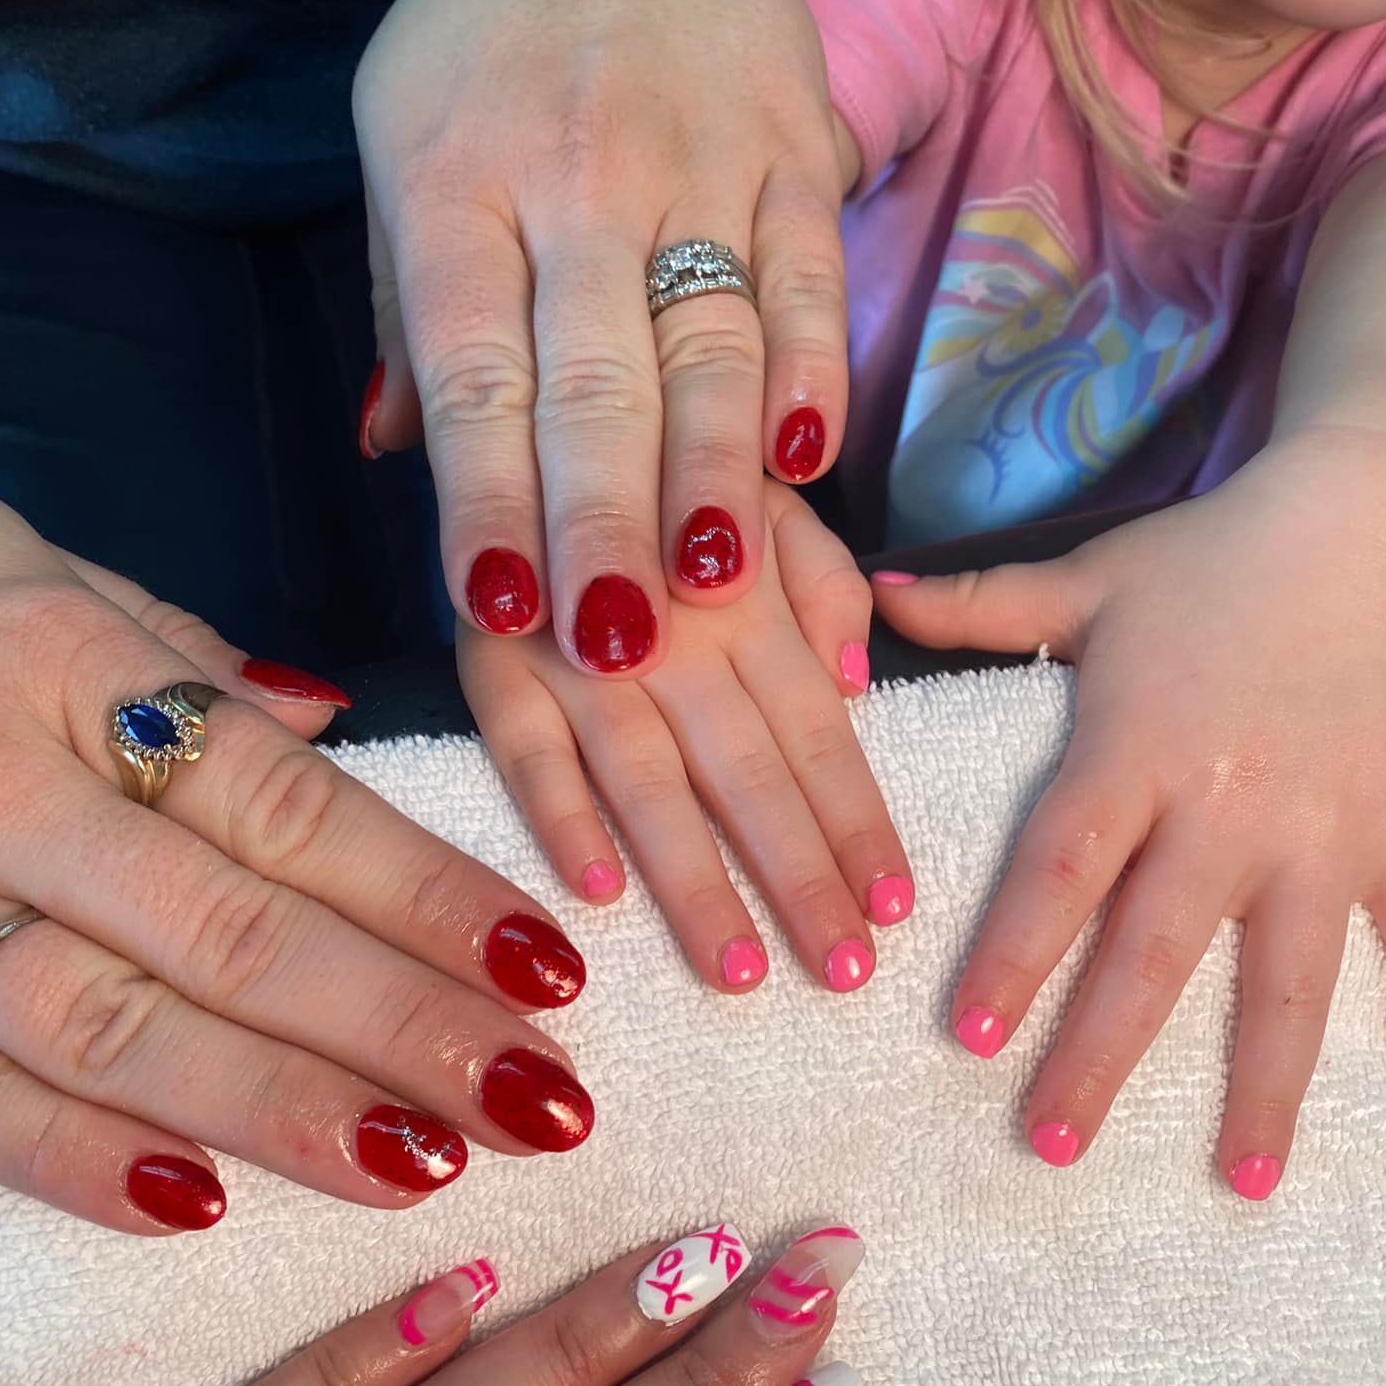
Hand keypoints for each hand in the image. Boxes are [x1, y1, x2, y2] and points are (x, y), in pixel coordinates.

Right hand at [0, 483, 595, 1232]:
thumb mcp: (43, 577)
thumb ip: (183, 660)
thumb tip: (324, 716)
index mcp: (73, 666)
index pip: (288, 803)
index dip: (427, 892)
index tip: (550, 972)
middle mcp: (1, 788)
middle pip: (234, 930)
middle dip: (400, 1028)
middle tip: (543, 1105)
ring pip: (114, 1027)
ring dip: (279, 1110)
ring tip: (424, 1166)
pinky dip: (75, 1157)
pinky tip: (201, 1208)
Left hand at [353, 0, 847, 674]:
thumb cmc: (488, 36)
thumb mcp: (399, 141)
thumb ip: (401, 308)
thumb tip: (389, 458)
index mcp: (457, 182)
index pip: (472, 371)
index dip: (486, 499)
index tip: (500, 611)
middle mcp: (578, 178)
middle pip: (596, 381)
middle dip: (603, 525)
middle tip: (617, 649)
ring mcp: (701, 164)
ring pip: (713, 346)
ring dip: (713, 478)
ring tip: (714, 590)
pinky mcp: (796, 155)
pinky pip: (809, 283)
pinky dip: (812, 376)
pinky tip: (806, 466)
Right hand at [459, 484, 913, 993]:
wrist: (533, 415)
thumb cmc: (669, 480)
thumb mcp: (767, 501)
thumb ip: (825, 582)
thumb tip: (859, 682)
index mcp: (749, 602)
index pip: (818, 732)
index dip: (858, 821)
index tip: (894, 907)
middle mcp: (671, 633)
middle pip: (747, 772)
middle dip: (800, 877)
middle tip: (844, 970)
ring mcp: (575, 651)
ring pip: (646, 779)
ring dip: (694, 880)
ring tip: (741, 970)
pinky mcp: (491, 664)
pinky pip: (524, 749)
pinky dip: (558, 815)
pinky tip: (600, 892)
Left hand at [875, 429, 1385, 1197]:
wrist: (1365, 519)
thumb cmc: (1213, 557)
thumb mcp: (1090, 578)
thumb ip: (981, 605)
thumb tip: (868, 592)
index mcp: (1137, 750)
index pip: (1060, 871)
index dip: (1013, 955)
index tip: (970, 1039)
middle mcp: (1229, 806)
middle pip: (1154, 952)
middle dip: (1100, 1056)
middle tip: (1051, 1144)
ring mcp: (1327, 828)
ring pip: (1291, 978)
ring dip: (1266, 1085)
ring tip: (1240, 1180)